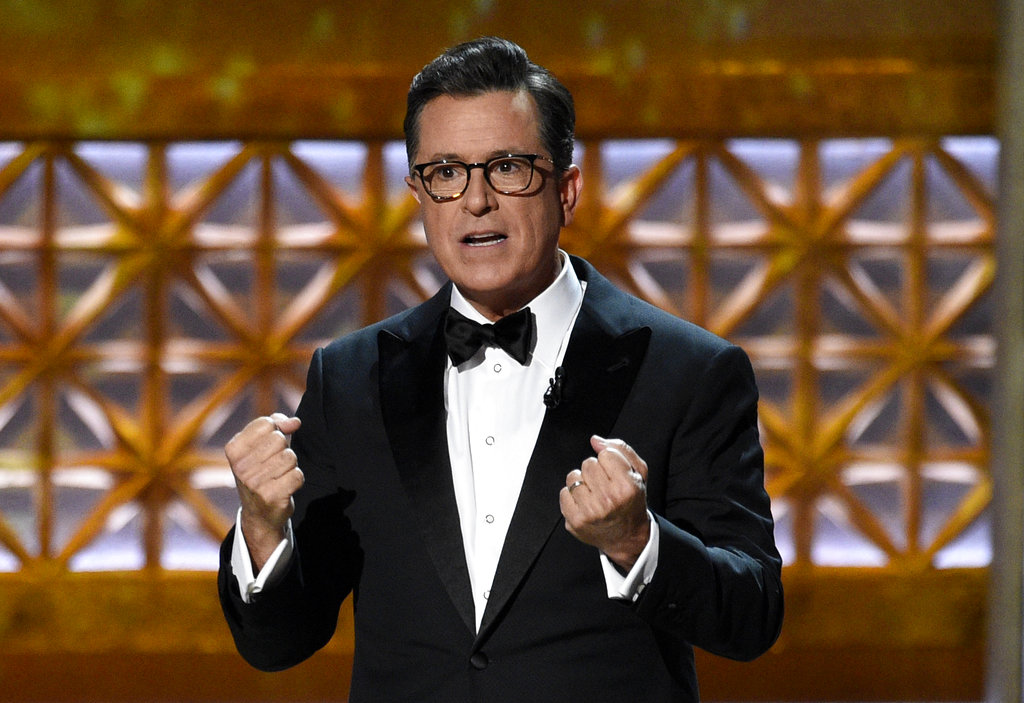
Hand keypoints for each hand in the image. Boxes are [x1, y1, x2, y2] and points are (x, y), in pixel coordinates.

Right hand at [226, 413, 302, 569]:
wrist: (259, 513)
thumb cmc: (261, 472)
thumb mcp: (259, 446)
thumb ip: (276, 425)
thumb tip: (294, 422)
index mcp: (233, 449)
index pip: (266, 423)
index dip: (276, 431)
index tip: (270, 446)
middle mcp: (240, 467)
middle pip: (279, 439)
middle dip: (283, 449)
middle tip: (274, 465)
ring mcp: (254, 483)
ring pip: (290, 457)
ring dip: (290, 465)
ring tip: (279, 475)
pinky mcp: (271, 497)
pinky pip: (298, 475)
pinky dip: (296, 479)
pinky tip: (285, 486)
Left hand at [559, 435, 649, 570]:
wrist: (627, 537)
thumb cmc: (631, 501)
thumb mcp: (639, 473)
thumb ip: (621, 450)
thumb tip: (595, 440)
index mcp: (627, 487)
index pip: (606, 454)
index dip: (610, 461)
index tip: (615, 474)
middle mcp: (608, 500)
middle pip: (588, 463)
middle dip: (595, 471)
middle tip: (604, 485)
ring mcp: (590, 512)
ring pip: (573, 476)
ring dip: (582, 482)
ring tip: (594, 494)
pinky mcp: (575, 521)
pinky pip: (563, 493)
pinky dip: (571, 496)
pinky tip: (584, 503)